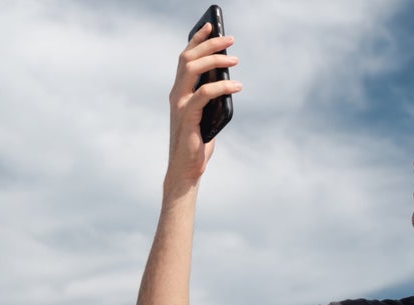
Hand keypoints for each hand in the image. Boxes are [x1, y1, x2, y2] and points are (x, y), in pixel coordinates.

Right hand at [166, 23, 241, 188]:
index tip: (211, 26)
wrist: (186, 170)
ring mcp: (179, 105)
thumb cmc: (198, 143)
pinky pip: (204, 94)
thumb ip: (211, 97)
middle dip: (209, 44)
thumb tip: (229, 79)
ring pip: (192, 70)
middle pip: (188, 58)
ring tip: (235, 59)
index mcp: (179, 91)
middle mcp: (176, 94)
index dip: (197, 40)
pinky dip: (222, 86)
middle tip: (230, 39)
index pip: (185, 58)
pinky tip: (237, 86)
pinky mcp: (187, 117)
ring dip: (215, 60)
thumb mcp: (207, 114)